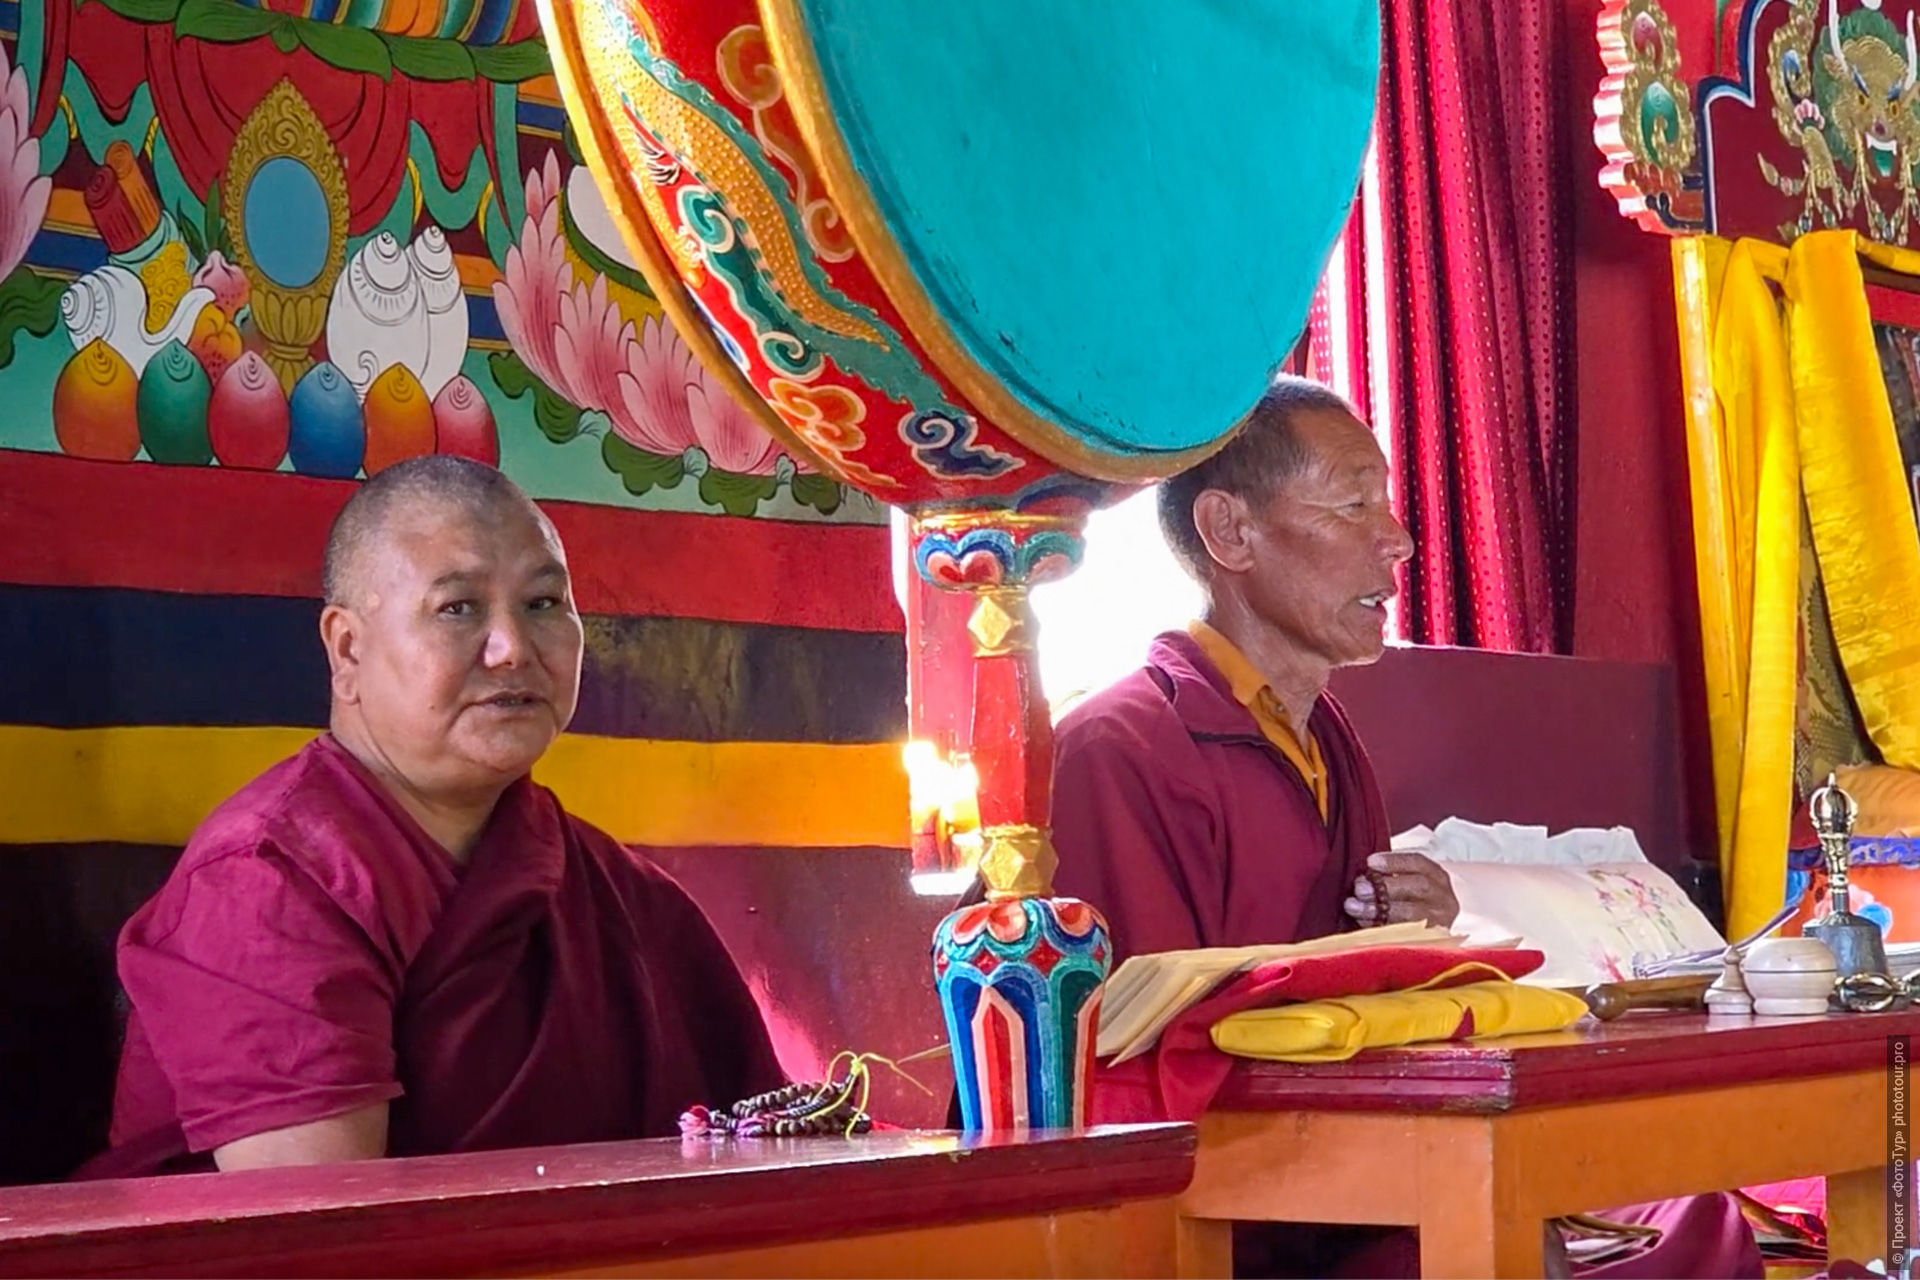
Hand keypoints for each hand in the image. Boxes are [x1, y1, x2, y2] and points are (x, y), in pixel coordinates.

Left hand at [1343, 851, 1458, 927]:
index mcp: (1437, 876)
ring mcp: (1439, 922)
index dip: (1394, 862)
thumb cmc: (1412, 900)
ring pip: (1411, 914)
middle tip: (1359, 888)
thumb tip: (1363, 877)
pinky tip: (1361, 921)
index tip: (1370, 862)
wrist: (1434, 927)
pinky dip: (1379, 927)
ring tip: (1352, 906)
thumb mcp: (1409, 881)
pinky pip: (1403, 935)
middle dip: (1385, 887)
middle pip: (1418, 887)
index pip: (1418, 863)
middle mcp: (1443, 898)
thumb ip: (1389, 875)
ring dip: (1377, 909)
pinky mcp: (1429, 941)